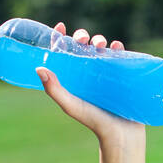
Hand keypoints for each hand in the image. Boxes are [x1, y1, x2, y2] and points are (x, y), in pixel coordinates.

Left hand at [35, 21, 145, 144]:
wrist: (121, 135)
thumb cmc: (94, 122)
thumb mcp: (71, 105)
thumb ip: (54, 90)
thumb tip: (39, 68)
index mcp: (74, 78)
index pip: (65, 53)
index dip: (61, 38)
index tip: (60, 27)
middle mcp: (89, 74)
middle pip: (83, 47)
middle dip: (82, 37)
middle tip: (83, 38)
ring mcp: (107, 75)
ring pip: (101, 49)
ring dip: (100, 40)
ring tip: (101, 43)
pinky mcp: (123, 77)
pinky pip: (121, 57)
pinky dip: (118, 48)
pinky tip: (117, 45)